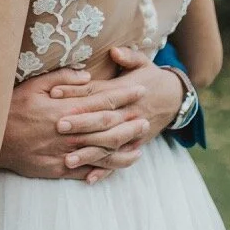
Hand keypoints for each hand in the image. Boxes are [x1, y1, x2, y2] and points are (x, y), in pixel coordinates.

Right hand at [0, 67, 152, 183]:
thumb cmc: (10, 109)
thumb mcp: (33, 85)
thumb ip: (62, 78)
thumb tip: (87, 75)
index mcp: (66, 110)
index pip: (103, 102)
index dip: (124, 97)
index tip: (140, 91)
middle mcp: (70, 133)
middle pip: (109, 129)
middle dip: (130, 123)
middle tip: (146, 119)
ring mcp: (65, 153)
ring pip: (103, 152)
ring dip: (124, 149)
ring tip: (140, 146)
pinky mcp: (58, 169)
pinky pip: (88, 170)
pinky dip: (105, 169)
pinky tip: (117, 165)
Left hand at [41, 47, 182, 184]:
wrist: (174, 99)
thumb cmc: (151, 77)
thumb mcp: (143, 62)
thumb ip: (128, 56)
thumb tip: (114, 50)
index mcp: (125, 91)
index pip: (98, 92)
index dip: (77, 92)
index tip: (55, 93)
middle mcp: (128, 113)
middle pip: (102, 119)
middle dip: (81, 123)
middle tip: (59, 126)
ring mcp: (131, 132)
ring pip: (109, 144)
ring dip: (89, 153)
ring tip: (67, 160)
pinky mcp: (134, 145)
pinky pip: (119, 160)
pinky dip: (105, 171)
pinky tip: (88, 179)